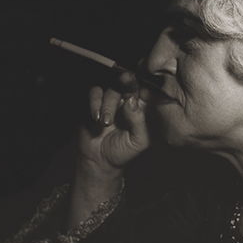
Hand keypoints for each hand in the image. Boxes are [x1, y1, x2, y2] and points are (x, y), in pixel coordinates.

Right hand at [68, 74, 150, 228]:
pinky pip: (95, 92)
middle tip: (124, 82)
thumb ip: (138, 121)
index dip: (146, 84)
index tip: (143, 85)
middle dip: (127, 82)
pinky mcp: (96, 102)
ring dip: (107, 105)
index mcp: (142, 109)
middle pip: (129, 84)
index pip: (147, 91)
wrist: (100, 160)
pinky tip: (96, 117)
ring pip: (111, 89)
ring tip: (105, 122)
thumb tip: (132, 100)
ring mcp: (112, 101)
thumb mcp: (138, 140)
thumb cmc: (123, 151)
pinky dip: (95, 102)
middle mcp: (128, 102)